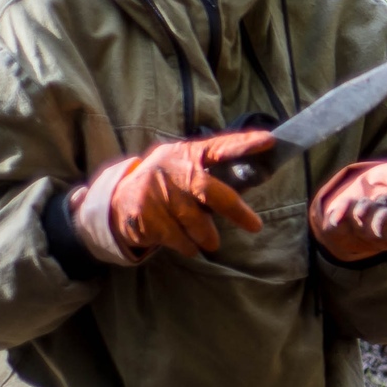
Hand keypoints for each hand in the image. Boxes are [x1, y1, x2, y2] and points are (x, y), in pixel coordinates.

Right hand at [108, 130, 277, 257]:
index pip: (219, 146)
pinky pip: (176, 237)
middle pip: (208, 190)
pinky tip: (187, 245)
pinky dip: (187, 245)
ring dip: (206, 235)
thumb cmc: (166, 186)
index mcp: (187, 153)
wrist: (117, 202)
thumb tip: (255, 177)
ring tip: (210, 241)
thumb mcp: (185, 168)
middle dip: (235, 210)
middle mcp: (170, 168)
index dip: (243, 144)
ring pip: (194, 221)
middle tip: (255, 226)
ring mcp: (154, 190)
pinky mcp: (143, 213)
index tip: (269, 141)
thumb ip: (212, 172)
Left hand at [311, 158, 386, 261]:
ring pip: (364, 230)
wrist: (353, 194)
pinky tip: (337, 213)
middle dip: (381, 221)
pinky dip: (339, 220)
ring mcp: (365, 235)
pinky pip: (340, 230)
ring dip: (362, 215)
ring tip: (360, 204)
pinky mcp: (342, 234)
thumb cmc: (382, 185)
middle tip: (375, 209)